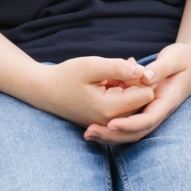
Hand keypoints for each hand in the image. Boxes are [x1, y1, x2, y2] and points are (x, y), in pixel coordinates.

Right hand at [31, 56, 154, 129]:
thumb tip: (142, 70)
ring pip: (134, 104)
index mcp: (110, 109)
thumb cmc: (66, 76)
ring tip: (109, 77)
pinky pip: (124, 108)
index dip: (140, 77)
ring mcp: (108, 124)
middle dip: (134, 84)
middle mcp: (112, 121)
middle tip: (117, 70)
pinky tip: (107, 83)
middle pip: (143, 101)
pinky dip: (120, 94)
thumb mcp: (92, 66)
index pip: (146, 94)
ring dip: (127, 89)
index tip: (125, 66)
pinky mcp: (106, 122)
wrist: (45, 91)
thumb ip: (118, 68)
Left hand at [86, 42, 190, 144]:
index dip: (129, 124)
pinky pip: (126, 122)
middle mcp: (157, 111)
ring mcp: (150, 112)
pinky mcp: (142, 108)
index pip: (148, 120)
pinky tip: (92, 124)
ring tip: (87, 133)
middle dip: (113, 136)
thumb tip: (145, 78)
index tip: (110, 124)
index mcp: (166, 102)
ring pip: (129, 131)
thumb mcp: (175, 58)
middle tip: (90, 133)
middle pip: (135, 132)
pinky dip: (111, 126)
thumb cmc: (184, 59)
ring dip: (109, 135)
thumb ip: (161, 68)